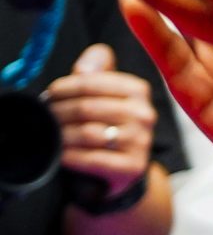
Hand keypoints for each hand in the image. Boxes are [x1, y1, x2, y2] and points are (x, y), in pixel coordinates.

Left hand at [45, 43, 154, 201]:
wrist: (123, 168)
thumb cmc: (108, 126)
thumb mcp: (104, 96)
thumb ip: (95, 73)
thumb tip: (86, 65)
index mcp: (138, 90)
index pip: (92, 82)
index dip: (64, 87)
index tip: (50, 95)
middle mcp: (144, 114)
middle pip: (87, 107)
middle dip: (59, 113)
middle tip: (46, 117)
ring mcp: (141, 141)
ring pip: (88, 133)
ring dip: (62, 135)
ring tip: (51, 135)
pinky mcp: (133, 166)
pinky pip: (92, 158)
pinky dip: (71, 156)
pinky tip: (62, 154)